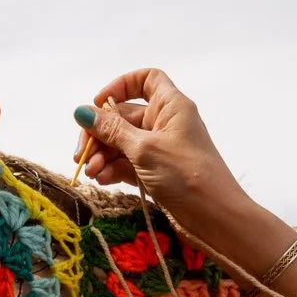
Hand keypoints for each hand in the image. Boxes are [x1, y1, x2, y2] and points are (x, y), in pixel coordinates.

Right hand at [74, 69, 249, 232]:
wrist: (214, 217)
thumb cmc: (186, 175)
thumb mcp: (144, 149)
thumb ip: (111, 130)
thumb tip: (82, 111)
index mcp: (170, 106)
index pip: (146, 80)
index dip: (121, 85)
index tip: (98, 103)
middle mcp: (165, 123)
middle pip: (123, 116)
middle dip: (100, 133)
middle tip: (81, 153)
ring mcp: (160, 149)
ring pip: (122, 143)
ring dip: (102, 155)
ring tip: (91, 172)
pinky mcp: (155, 172)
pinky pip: (127, 163)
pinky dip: (113, 169)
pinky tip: (101, 179)